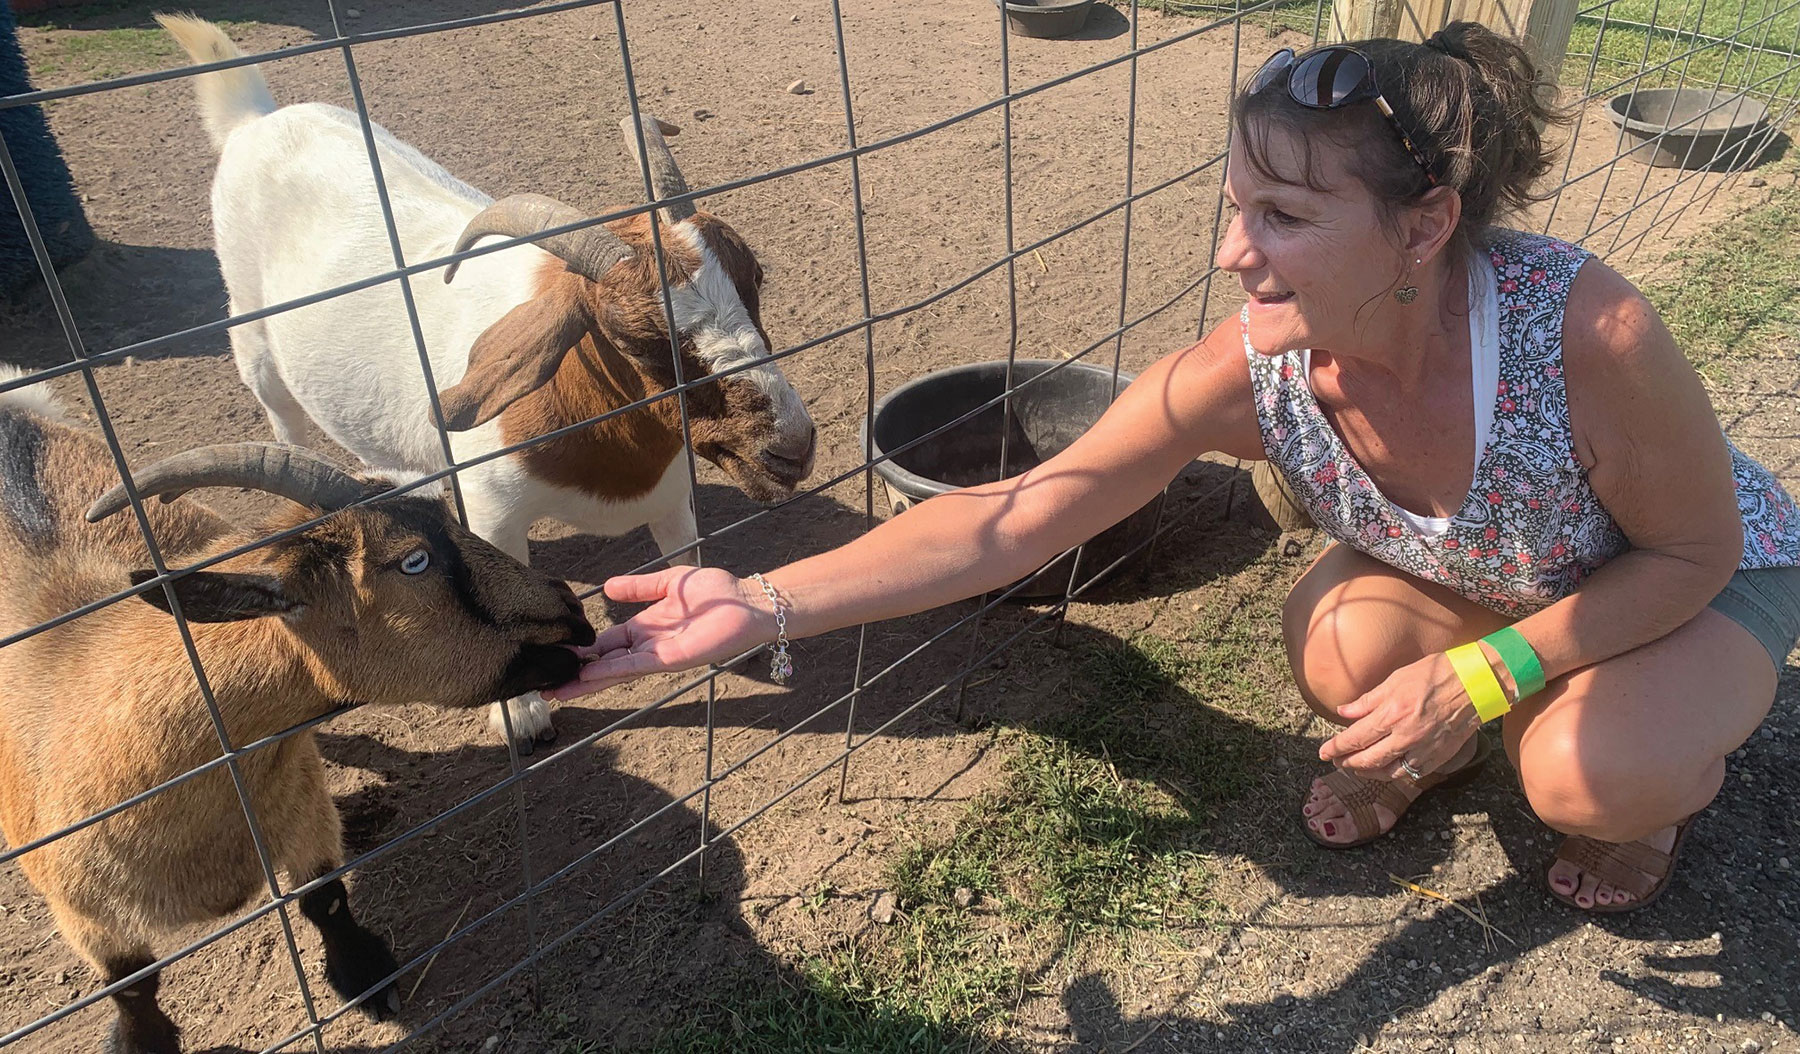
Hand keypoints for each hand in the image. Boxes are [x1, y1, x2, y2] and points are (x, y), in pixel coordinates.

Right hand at [542, 567, 770, 699]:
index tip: (556, 656)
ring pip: (616, 671)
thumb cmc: (716, 592)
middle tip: (546, 686)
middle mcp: (647, 646)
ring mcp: (658, 655)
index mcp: (645, 629)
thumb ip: (639, 588)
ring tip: (559, 689)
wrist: (748, 601)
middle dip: (577, 675)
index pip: (606, 644)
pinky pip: (637, 665)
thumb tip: (607, 587)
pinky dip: (613, 670)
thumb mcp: (668, 583)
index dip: (582, 652)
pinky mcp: (672, 658)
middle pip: (605, 664)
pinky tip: (591, 674)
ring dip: (588, 681)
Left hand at [1319, 652, 1483, 779]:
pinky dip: (1394, 775)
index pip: (1355, 738)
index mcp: (1392, 713)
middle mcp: (1406, 735)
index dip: (1336, 747)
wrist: (1477, 683)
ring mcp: (1423, 749)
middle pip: (1368, 759)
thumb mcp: (1396, 679)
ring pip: (1388, 772)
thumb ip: (1367, 701)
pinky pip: (1411, 774)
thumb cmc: (1436, 674)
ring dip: (1368, 772)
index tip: (1324, 751)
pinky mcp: (1438, 757)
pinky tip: (1385, 770)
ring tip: (1356, 767)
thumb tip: (1343, 711)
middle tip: (1335, 762)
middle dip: (1347, 763)